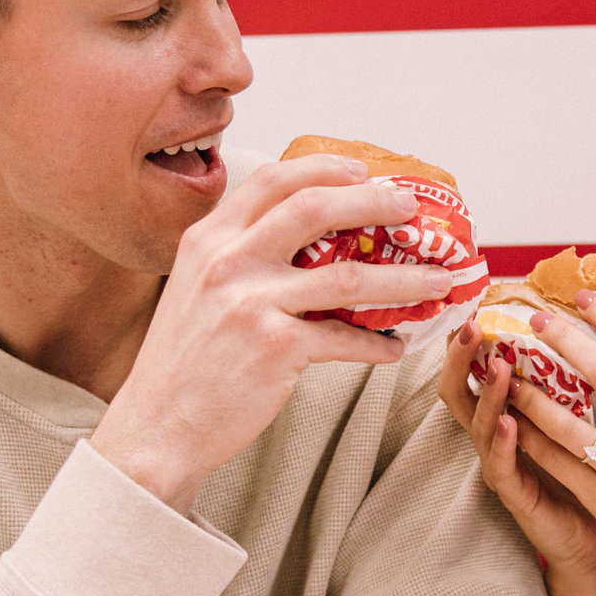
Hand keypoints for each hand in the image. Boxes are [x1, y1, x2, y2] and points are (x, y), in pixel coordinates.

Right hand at [88, 155, 456, 512]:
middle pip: (315, 207)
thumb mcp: (194, 289)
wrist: (156, 427)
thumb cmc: (182, 363)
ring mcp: (251, 303)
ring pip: (349, 276)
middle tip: (411, 207)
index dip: (323, 168)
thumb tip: (306, 242)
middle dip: (374, 201)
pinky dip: (376, 344)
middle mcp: (227, 261)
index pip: (272, 180)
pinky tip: (394, 349)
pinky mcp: (275, 347)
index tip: (360, 170)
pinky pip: (345, 338)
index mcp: (208, 240)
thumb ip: (236, 257)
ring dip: (404, 278)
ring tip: (438, 280)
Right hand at [440, 318, 595, 595]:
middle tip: (472, 326)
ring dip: (487, 393)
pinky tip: (509, 422)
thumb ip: (570, 376)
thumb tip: (588, 320)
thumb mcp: (578, 415)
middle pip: (461, 392)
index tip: (475, 304)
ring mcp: (501, 466)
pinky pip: (502, 467)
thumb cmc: (588, 472)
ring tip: (495, 365)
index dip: (470, 340)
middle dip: (462, 357)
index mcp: (509, 412)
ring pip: (480, 425)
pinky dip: (503, 444)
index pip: (477, 369)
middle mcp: (496, 436)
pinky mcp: (515, 496)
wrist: (593, 537)